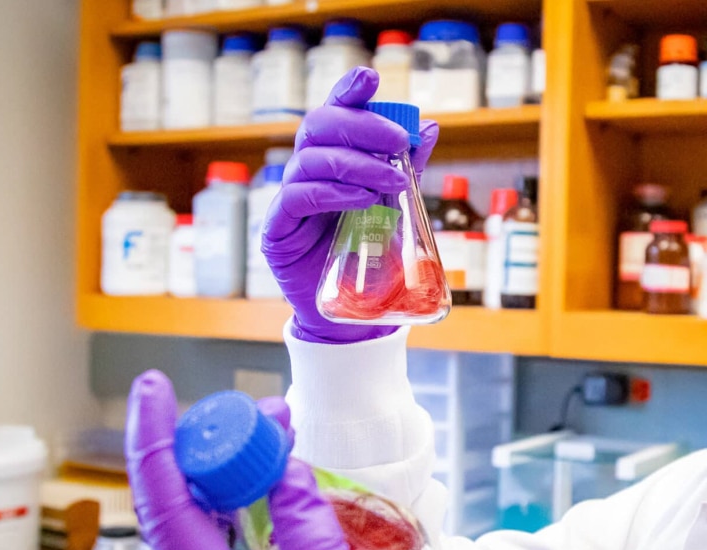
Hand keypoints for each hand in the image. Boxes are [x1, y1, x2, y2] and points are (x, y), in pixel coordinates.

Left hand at [126, 370, 426, 549]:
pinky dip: (253, 515)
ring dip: (237, 481)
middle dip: (212, 451)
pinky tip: (283, 488)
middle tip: (262, 412)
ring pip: (209, 532)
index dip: (157, 445)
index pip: (169, 516)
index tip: (156, 389)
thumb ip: (313, 545)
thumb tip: (287, 471)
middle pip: (185, 515)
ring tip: (280, 437)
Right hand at [262, 67, 440, 343]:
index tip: (369, 77)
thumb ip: (406, 168)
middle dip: (361, 126)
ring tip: (393, 181)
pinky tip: (362, 199)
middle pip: (318, 126)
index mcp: (331, 160)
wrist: (351, 316)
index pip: (333, 113)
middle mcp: (305, 172)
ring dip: (357, 164)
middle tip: (398, 140)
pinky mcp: (278, 230)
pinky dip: (333, 192)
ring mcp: (288, 199)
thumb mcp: (397, 208)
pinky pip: (297, 197)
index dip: (346, 91)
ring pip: (311, 159)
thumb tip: (428, 127)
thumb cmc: (371, 257)